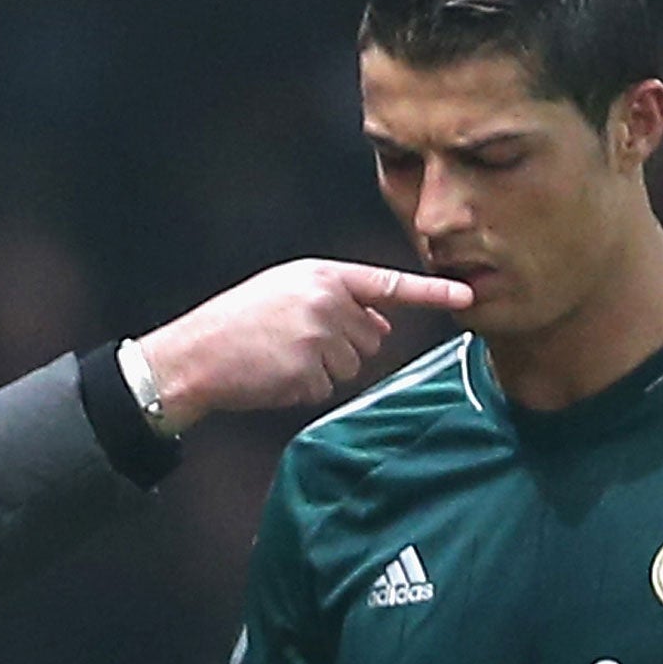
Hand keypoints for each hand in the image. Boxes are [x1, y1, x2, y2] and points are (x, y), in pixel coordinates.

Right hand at [134, 259, 472, 429]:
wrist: (194, 354)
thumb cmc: (236, 323)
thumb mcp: (285, 291)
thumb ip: (335, 299)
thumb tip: (382, 322)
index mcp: (321, 275)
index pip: (387, 284)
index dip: (432, 291)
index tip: (468, 295)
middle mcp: (326, 301)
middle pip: (371, 337)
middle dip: (343, 346)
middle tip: (295, 342)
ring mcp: (318, 337)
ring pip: (352, 366)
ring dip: (323, 370)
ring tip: (280, 357)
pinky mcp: (307, 371)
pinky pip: (327, 388)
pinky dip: (304, 388)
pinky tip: (274, 375)